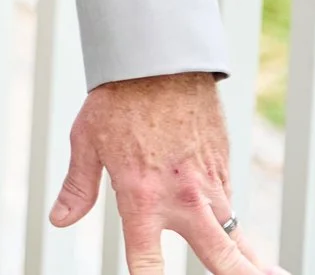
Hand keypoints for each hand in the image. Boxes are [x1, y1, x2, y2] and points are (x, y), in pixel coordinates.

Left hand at [51, 72, 284, 274]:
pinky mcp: (224, 168)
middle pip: (224, 260)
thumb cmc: (118, 100)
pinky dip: (236, 226)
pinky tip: (244, 243)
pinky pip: (231, 207)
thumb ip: (78, 188)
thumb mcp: (86, 142)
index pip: (147, 262)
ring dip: (254, 262)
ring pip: (239, 238)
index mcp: (141, 198)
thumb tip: (60, 221)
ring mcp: (210, 186)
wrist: (161, 60)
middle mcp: (183, 199)